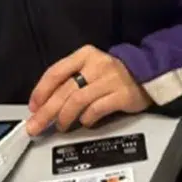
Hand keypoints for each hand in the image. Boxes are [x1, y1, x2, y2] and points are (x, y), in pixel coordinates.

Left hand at [26, 46, 147, 135]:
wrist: (147, 75)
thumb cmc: (113, 75)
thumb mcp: (90, 68)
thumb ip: (70, 82)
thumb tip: (46, 104)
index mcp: (85, 55)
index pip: (56, 72)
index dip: (41, 92)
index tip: (34, 107)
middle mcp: (97, 65)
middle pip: (64, 90)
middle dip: (47, 111)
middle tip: (36, 125)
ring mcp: (110, 80)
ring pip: (78, 100)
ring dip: (65, 117)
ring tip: (61, 126)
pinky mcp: (122, 95)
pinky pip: (97, 109)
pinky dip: (87, 118)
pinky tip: (84, 122)